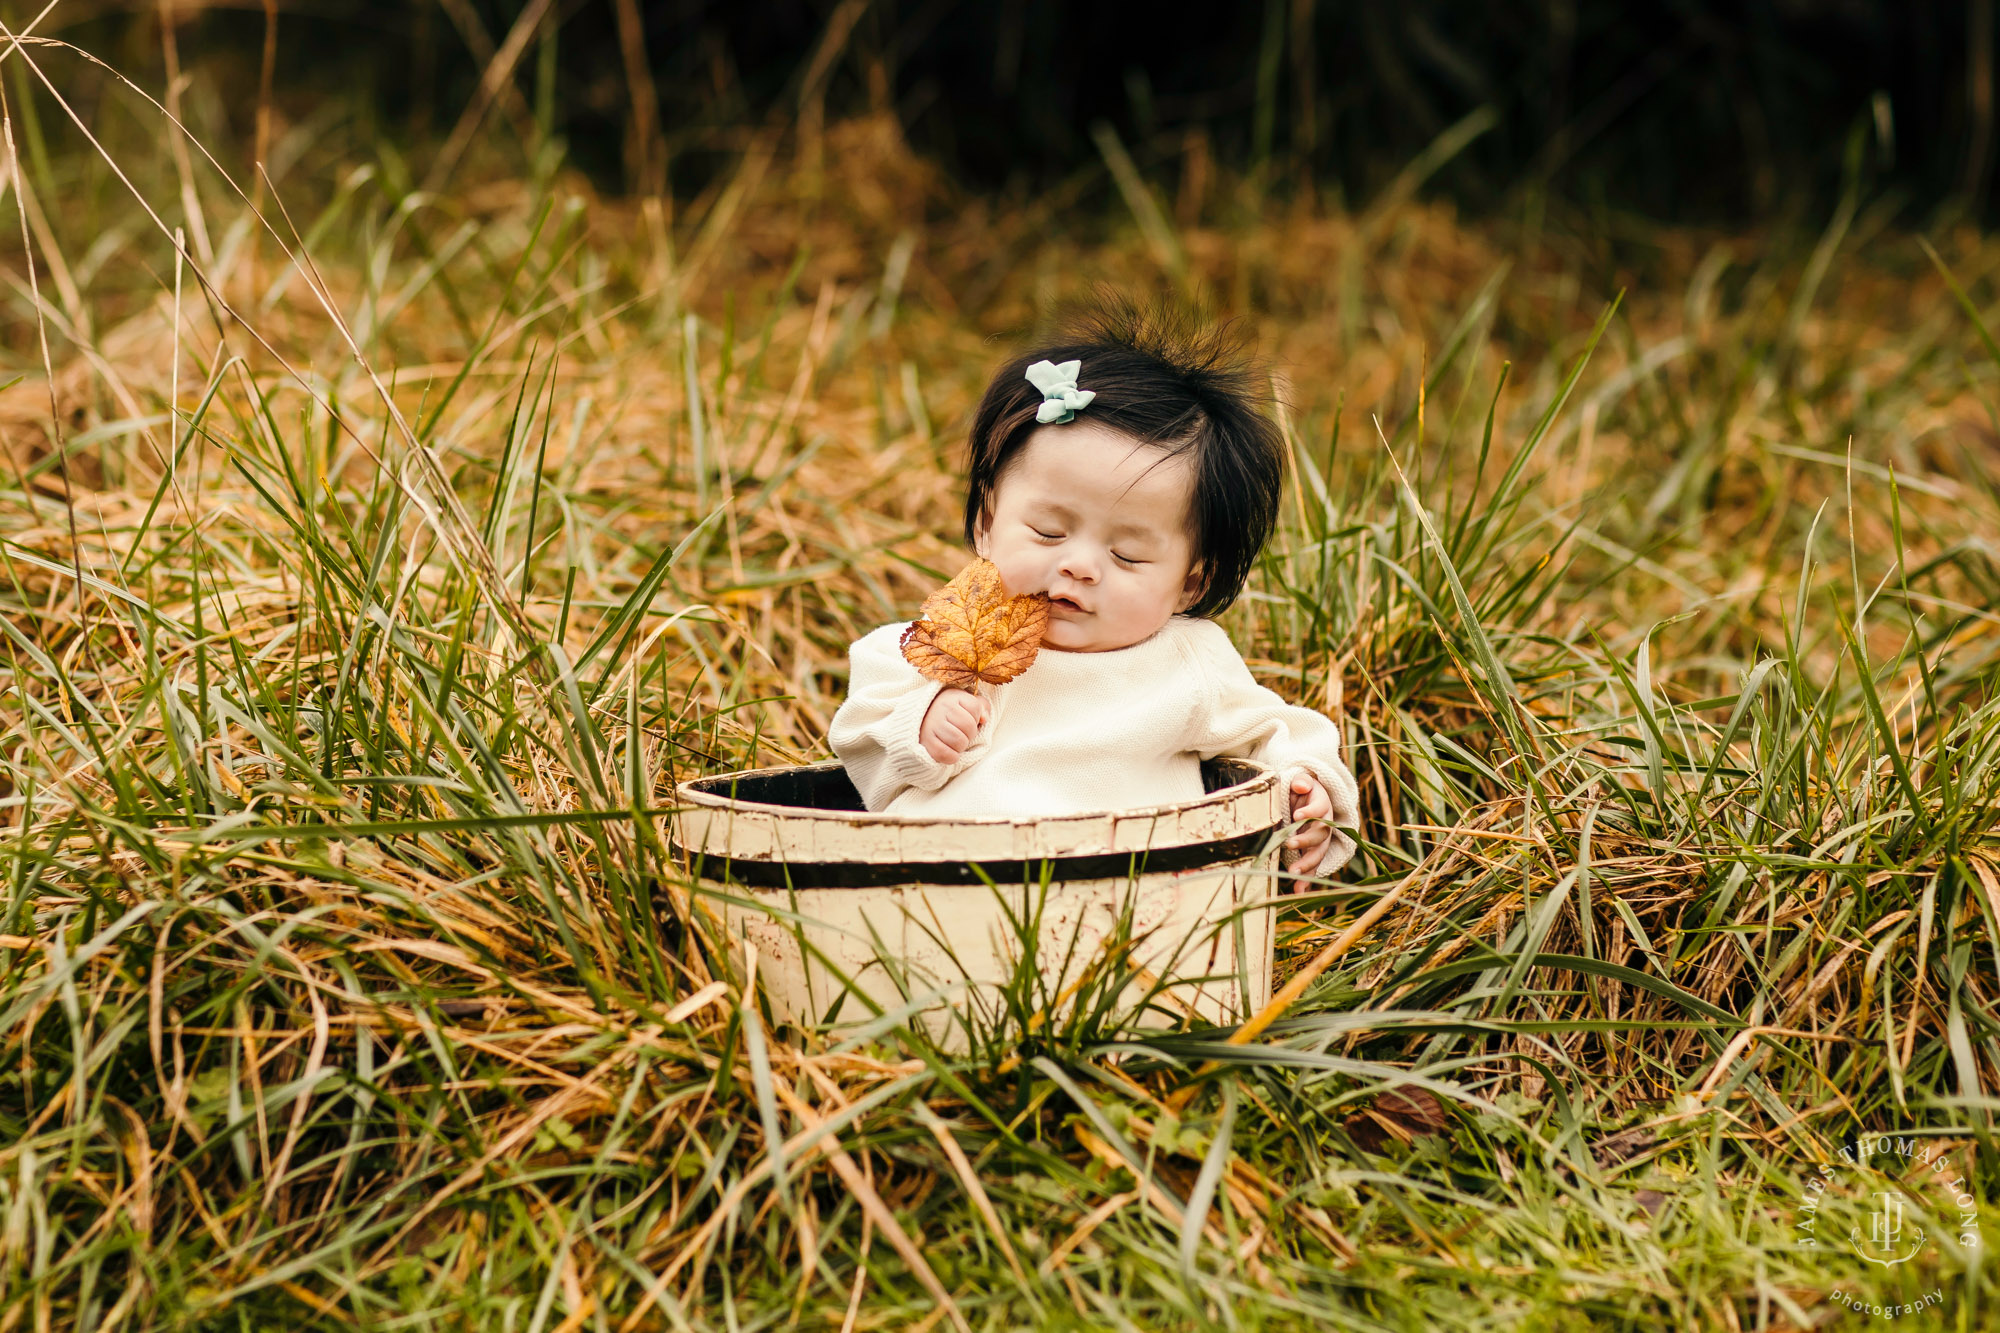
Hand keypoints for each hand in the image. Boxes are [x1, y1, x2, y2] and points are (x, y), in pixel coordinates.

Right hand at [919, 688, 989, 764]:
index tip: (967, 719)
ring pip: (960, 741)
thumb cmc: (947, 714)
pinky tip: (949, 751)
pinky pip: (947, 754)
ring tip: (954, 742)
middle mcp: (940, 708)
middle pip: (969, 726)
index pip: (975, 708)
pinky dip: (952, 757)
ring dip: (961, 746)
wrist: (917, 722)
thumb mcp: (964, 703)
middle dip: (969, 734)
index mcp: (951, 697)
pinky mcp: (926, 742)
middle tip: (961, 733)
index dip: (976, 717)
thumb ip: (981, 706)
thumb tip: (985, 719)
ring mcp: (931, 724)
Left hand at [1284, 772, 1333, 890]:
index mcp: (1322, 804)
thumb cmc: (1298, 790)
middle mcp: (1325, 824)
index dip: (1310, 811)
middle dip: (1305, 840)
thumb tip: (1300, 785)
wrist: (1304, 799)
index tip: (1297, 814)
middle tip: (1289, 844)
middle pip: (1321, 834)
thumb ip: (1301, 781)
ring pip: (1318, 853)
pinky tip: (1297, 890)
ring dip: (1307, 865)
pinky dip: (1306, 880)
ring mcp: (1320, 841)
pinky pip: (1313, 868)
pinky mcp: (1313, 853)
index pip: (1320, 807)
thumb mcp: (1300, 781)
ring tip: (1292, 873)